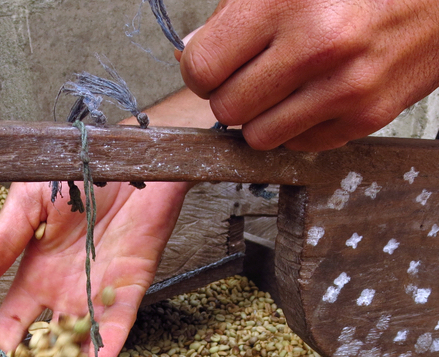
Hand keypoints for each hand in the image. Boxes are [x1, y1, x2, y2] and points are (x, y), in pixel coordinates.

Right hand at [0, 179, 188, 356]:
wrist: (131, 158)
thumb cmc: (76, 171)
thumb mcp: (28, 203)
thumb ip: (2, 242)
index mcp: (34, 278)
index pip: (11, 328)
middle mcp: (64, 297)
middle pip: (47, 351)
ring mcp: (97, 299)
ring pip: (82, 353)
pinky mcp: (129, 294)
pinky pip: (115, 333)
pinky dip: (105, 356)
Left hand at [178, 0, 438, 150]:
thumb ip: (237, 9)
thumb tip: (191, 53)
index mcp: (287, 0)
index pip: (203, 68)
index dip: (201, 70)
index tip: (213, 66)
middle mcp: (317, 47)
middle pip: (226, 109)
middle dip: (231, 95)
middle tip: (251, 75)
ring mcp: (344, 90)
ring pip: (258, 138)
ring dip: (262, 117)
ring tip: (284, 86)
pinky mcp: (364, 119)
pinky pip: (298, 145)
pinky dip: (297, 126)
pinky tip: (315, 94)